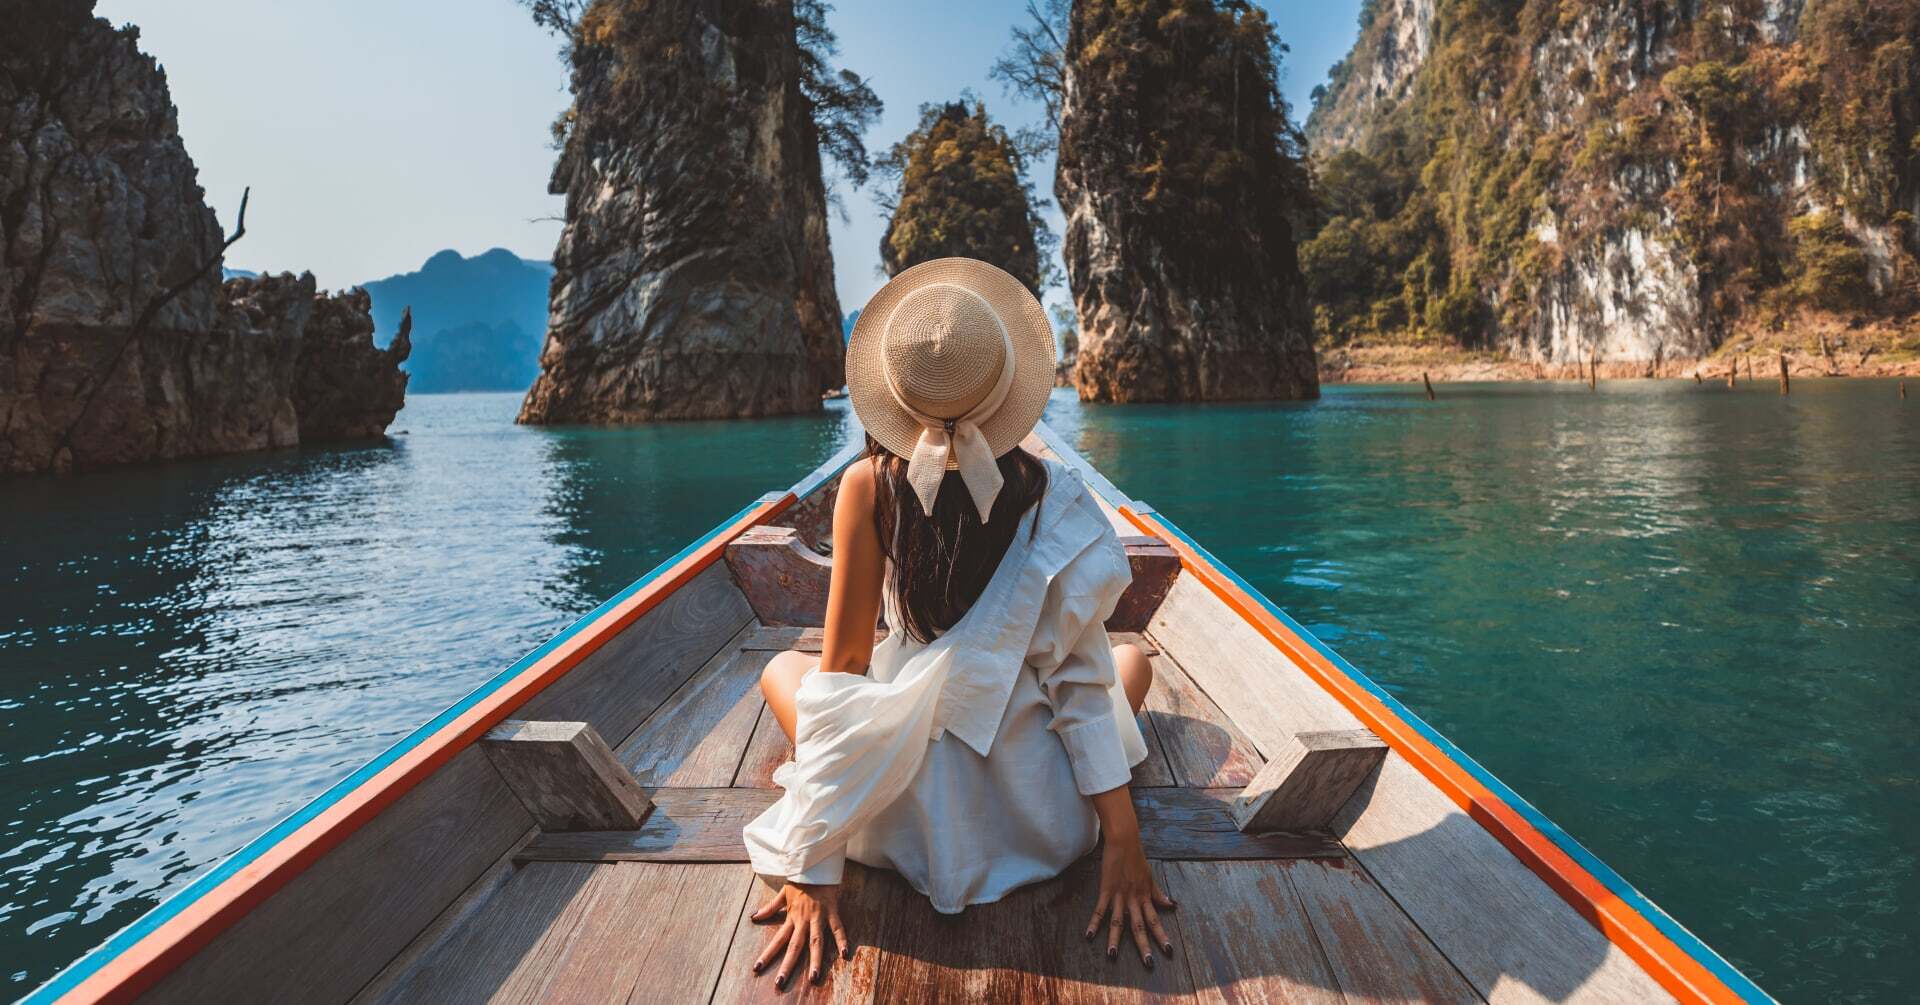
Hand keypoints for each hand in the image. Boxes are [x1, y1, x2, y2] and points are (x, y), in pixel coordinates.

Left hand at [750, 882, 848, 988]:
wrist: (814, 864)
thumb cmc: (800, 879)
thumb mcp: (783, 894)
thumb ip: (770, 908)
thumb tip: (754, 917)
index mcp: (791, 917)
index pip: (777, 940)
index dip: (767, 954)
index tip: (757, 968)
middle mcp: (803, 920)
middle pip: (795, 946)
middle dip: (787, 965)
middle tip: (780, 983)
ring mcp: (818, 916)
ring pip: (816, 942)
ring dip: (815, 960)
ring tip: (814, 978)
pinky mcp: (832, 911)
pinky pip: (837, 928)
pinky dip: (841, 939)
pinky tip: (845, 953)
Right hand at [1086, 831, 1175, 967]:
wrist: (1124, 842)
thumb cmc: (1137, 859)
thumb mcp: (1151, 878)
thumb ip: (1159, 894)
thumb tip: (1172, 906)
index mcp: (1145, 897)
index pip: (1155, 921)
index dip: (1162, 936)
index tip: (1169, 952)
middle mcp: (1134, 899)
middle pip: (1139, 926)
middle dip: (1144, 946)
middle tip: (1148, 964)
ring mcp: (1119, 895)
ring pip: (1118, 922)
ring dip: (1115, 940)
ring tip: (1112, 956)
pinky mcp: (1106, 890)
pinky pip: (1100, 909)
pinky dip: (1094, 922)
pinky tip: (1088, 935)